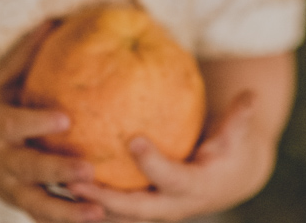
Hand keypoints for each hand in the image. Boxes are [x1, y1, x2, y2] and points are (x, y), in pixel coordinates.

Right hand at [0, 25, 105, 222]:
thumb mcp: (1, 82)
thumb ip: (26, 56)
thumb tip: (55, 20)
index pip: (15, 125)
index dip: (37, 124)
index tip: (66, 120)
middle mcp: (2, 161)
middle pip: (28, 170)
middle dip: (57, 172)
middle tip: (88, 170)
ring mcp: (11, 189)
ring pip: (37, 204)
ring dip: (66, 211)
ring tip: (98, 212)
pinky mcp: (23, 206)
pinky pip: (46, 218)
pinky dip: (68, 222)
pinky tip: (100, 220)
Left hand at [69, 91, 273, 222]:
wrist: (228, 181)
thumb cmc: (230, 149)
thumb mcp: (238, 135)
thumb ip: (239, 118)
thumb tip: (250, 95)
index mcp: (195, 187)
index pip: (172, 178)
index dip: (154, 163)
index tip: (132, 140)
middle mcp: (172, 207)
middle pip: (135, 210)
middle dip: (104, 199)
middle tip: (75, 177)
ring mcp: (154, 213)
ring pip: (116, 219)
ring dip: (86, 208)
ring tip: (55, 186)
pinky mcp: (140, 212)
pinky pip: (110, 213)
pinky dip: (85, 206)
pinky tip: (56, 187)